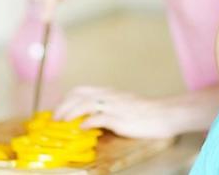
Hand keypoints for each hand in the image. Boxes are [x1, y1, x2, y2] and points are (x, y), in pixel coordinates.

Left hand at [53, 86, 177, 138]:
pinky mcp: (118, 118)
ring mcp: (112, 106)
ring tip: (61, 122)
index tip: (58, 108)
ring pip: (84, 104)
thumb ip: (107, 107)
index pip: (80, 90)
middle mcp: (108, 95)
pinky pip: (98, 118)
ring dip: (69, 113)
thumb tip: (91, 117)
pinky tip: (80, 128)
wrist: (163, 114)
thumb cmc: (145, 111)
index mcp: (108, 91)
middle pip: (78, 95)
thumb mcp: (122, 104)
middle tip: (54, 118)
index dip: (66, 99)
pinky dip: (87, 122)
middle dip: (63, 105)